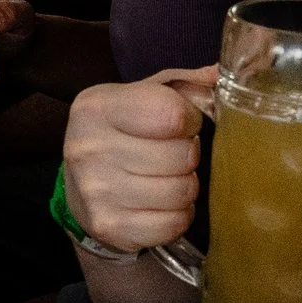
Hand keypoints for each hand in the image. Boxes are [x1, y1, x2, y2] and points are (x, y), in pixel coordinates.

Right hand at [61, 67, 213, 252]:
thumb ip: (185, 85)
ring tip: (167, 179)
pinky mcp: (109, 226)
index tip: (181, 124)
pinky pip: (173, 223)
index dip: (190, 120)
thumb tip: (222, 76)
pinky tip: (160, 205)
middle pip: (181, 155)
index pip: (172, 113)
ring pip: (181, 192)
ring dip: (184, 187)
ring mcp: (96, 190)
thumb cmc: (122, 135)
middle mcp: (89, 147)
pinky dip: (177, 216)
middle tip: (172, 156)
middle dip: (188, 156)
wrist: (79, 190)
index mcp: (96, 106)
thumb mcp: (143, 98)